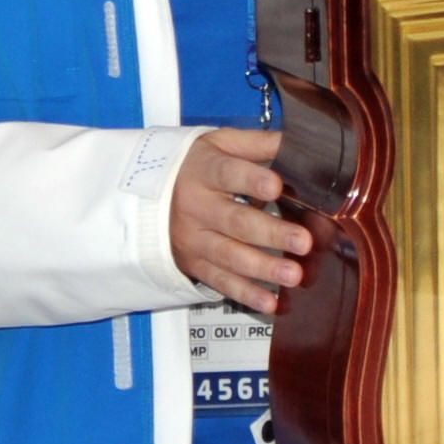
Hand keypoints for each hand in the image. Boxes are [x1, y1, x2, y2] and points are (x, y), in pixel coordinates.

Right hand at [168, 128, 309, 314]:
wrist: (140, 196)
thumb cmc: (194, 167)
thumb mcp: (219, 144)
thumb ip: (257, 144)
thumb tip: (297, 141)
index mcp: (204, 171)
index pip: (228, 174)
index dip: (251, 180)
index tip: (276, 186)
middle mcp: (196, 207)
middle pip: (235, 221)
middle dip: (271, 233)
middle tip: (303, 241)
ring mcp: (193, 240)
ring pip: (229, 256)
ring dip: (263, 268)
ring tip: (294, 274)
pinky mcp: (194, 265)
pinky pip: (220, 282)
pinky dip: (246, 294)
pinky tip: (271, 302)